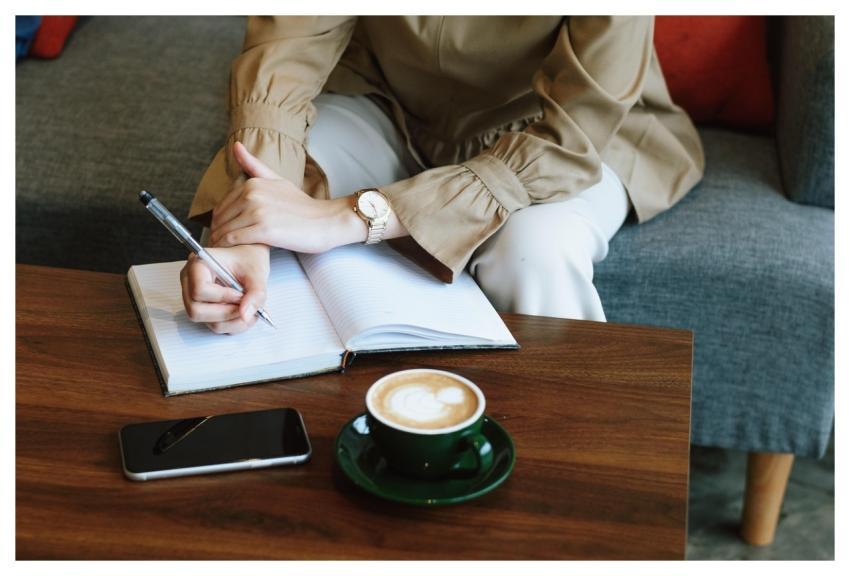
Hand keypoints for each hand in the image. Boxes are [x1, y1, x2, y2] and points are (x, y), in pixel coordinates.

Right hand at [180, 244, 269, 333]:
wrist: (248, 259)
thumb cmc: (248, 259)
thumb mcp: (257, 272)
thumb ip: (256, 293)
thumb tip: (246, 315)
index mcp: (198, 265)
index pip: (199, 290)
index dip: (222, 297)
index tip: (240, 294)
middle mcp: (190, 282)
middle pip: (196, 311)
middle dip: (226, 313)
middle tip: (246, 306)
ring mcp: (194, 298)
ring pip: (207, 322)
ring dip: (233, 322)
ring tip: (249, 309)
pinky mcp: (204, 309)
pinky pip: (215, 325)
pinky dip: (233, 324)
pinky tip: (244, 312)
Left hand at [210, 142, 363, 251]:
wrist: (326, 222)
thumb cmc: (303, 206)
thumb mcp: (278, 180)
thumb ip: (254, 166)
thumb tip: (235, 146)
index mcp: (253, 183)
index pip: (222, 205)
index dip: (219, 220)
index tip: (221, 231)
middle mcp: (252, 195)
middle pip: (221, 218)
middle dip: (217, 231)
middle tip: (219, 243)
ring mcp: (258, 212)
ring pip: (226, 229)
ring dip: (220, 241)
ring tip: (223, 251)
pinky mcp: (264, 230)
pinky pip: (235, 239)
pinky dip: (229, 247)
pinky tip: (232, 253)